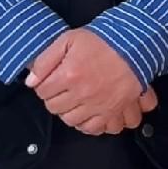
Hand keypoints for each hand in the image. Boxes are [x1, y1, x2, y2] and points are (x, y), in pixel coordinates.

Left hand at [25, 29, 152, 132]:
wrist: (135, 44)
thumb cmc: (103, 40)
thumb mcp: (69, 39)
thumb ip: (46, 60)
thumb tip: (31, 81)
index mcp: (69, 75)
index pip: (42, 92)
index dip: (44, 85)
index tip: (50, 80)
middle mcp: (83, 94)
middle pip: (56, 109)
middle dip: (55, 99)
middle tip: (63, 89)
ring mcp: (99, 105)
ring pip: (73, 121)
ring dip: (70, 113)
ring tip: (76, 101)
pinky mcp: (115, 111)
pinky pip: (98, 129)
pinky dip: (92, 125)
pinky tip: (91, 114)